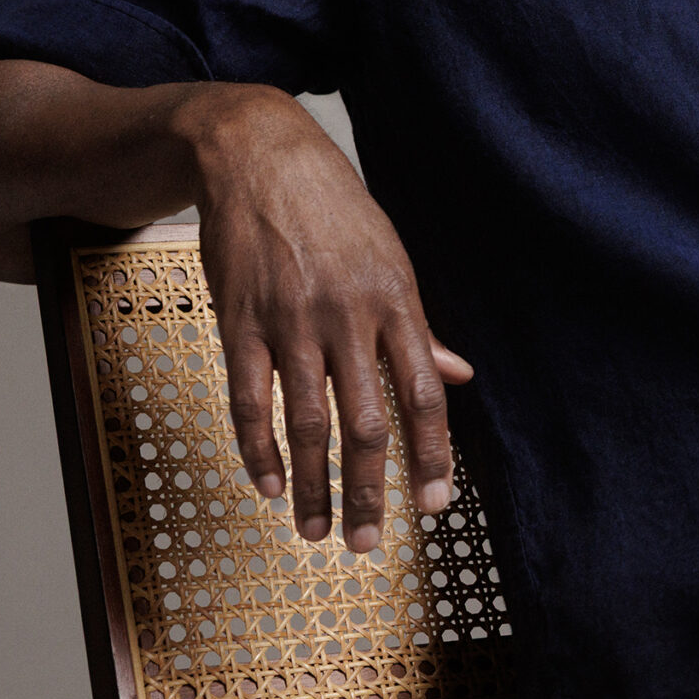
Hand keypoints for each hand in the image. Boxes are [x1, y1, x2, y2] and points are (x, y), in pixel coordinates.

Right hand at [175, 86, 472, 552]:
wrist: (258, 154)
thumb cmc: (334, 210)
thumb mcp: (391, 258)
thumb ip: (419, 328)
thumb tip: (459, 375)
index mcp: (396, 303)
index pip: (423, 396)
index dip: (433, 455)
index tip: (435, 506)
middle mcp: (348, 317)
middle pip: (367, 422)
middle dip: (372, 490)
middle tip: (371, 543)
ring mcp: (290, 321)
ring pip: (307, 422)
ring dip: (314, 486)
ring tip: (319, 531)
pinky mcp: (239, 322)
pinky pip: (249, 398)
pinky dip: (258, 449)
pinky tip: (269, 486)